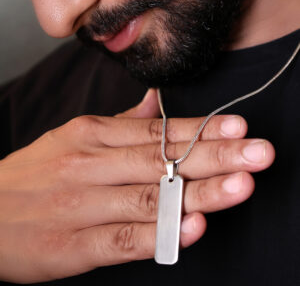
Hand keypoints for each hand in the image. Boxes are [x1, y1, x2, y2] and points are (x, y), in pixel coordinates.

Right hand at [0, 90, 274, 282]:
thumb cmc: (35, 175)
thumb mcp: (71, 138)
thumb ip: (119, 124)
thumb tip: (156, 103)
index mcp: (91, 135)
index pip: (156, 131)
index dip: (200, 130)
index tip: (238, 127)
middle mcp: (90, 165)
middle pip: (161, 160)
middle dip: (214, 156)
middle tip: (259, 152)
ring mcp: (82, 205)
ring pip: (150, 197)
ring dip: (199, 192)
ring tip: (241, 185)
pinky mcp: (74, 246)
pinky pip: (123, 239)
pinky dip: (159, 234)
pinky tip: (192, 227)